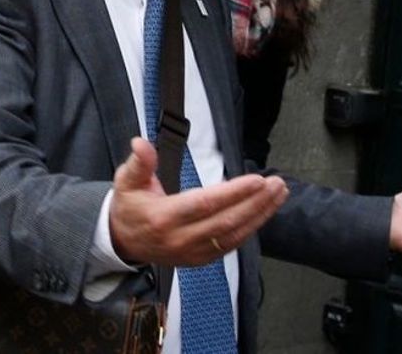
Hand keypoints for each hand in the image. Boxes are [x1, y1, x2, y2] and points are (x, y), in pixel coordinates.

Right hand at [110, 137, 287, 266]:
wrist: (122, 242)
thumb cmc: (130, 207)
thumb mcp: (127, 181)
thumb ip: (139, 163)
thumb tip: (141, 142)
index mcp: (164, 217)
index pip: (205, 204)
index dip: (234, 193)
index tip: (257, 179)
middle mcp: (180, 238)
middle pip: (226, 221)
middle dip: (256, 202)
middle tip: (277, 183)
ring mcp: (192, 252)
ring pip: (233, 235)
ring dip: (260, 214)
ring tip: (279, 194)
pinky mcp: (201, 259)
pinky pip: (231, 245)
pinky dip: (251, 228)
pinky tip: (265, 211)